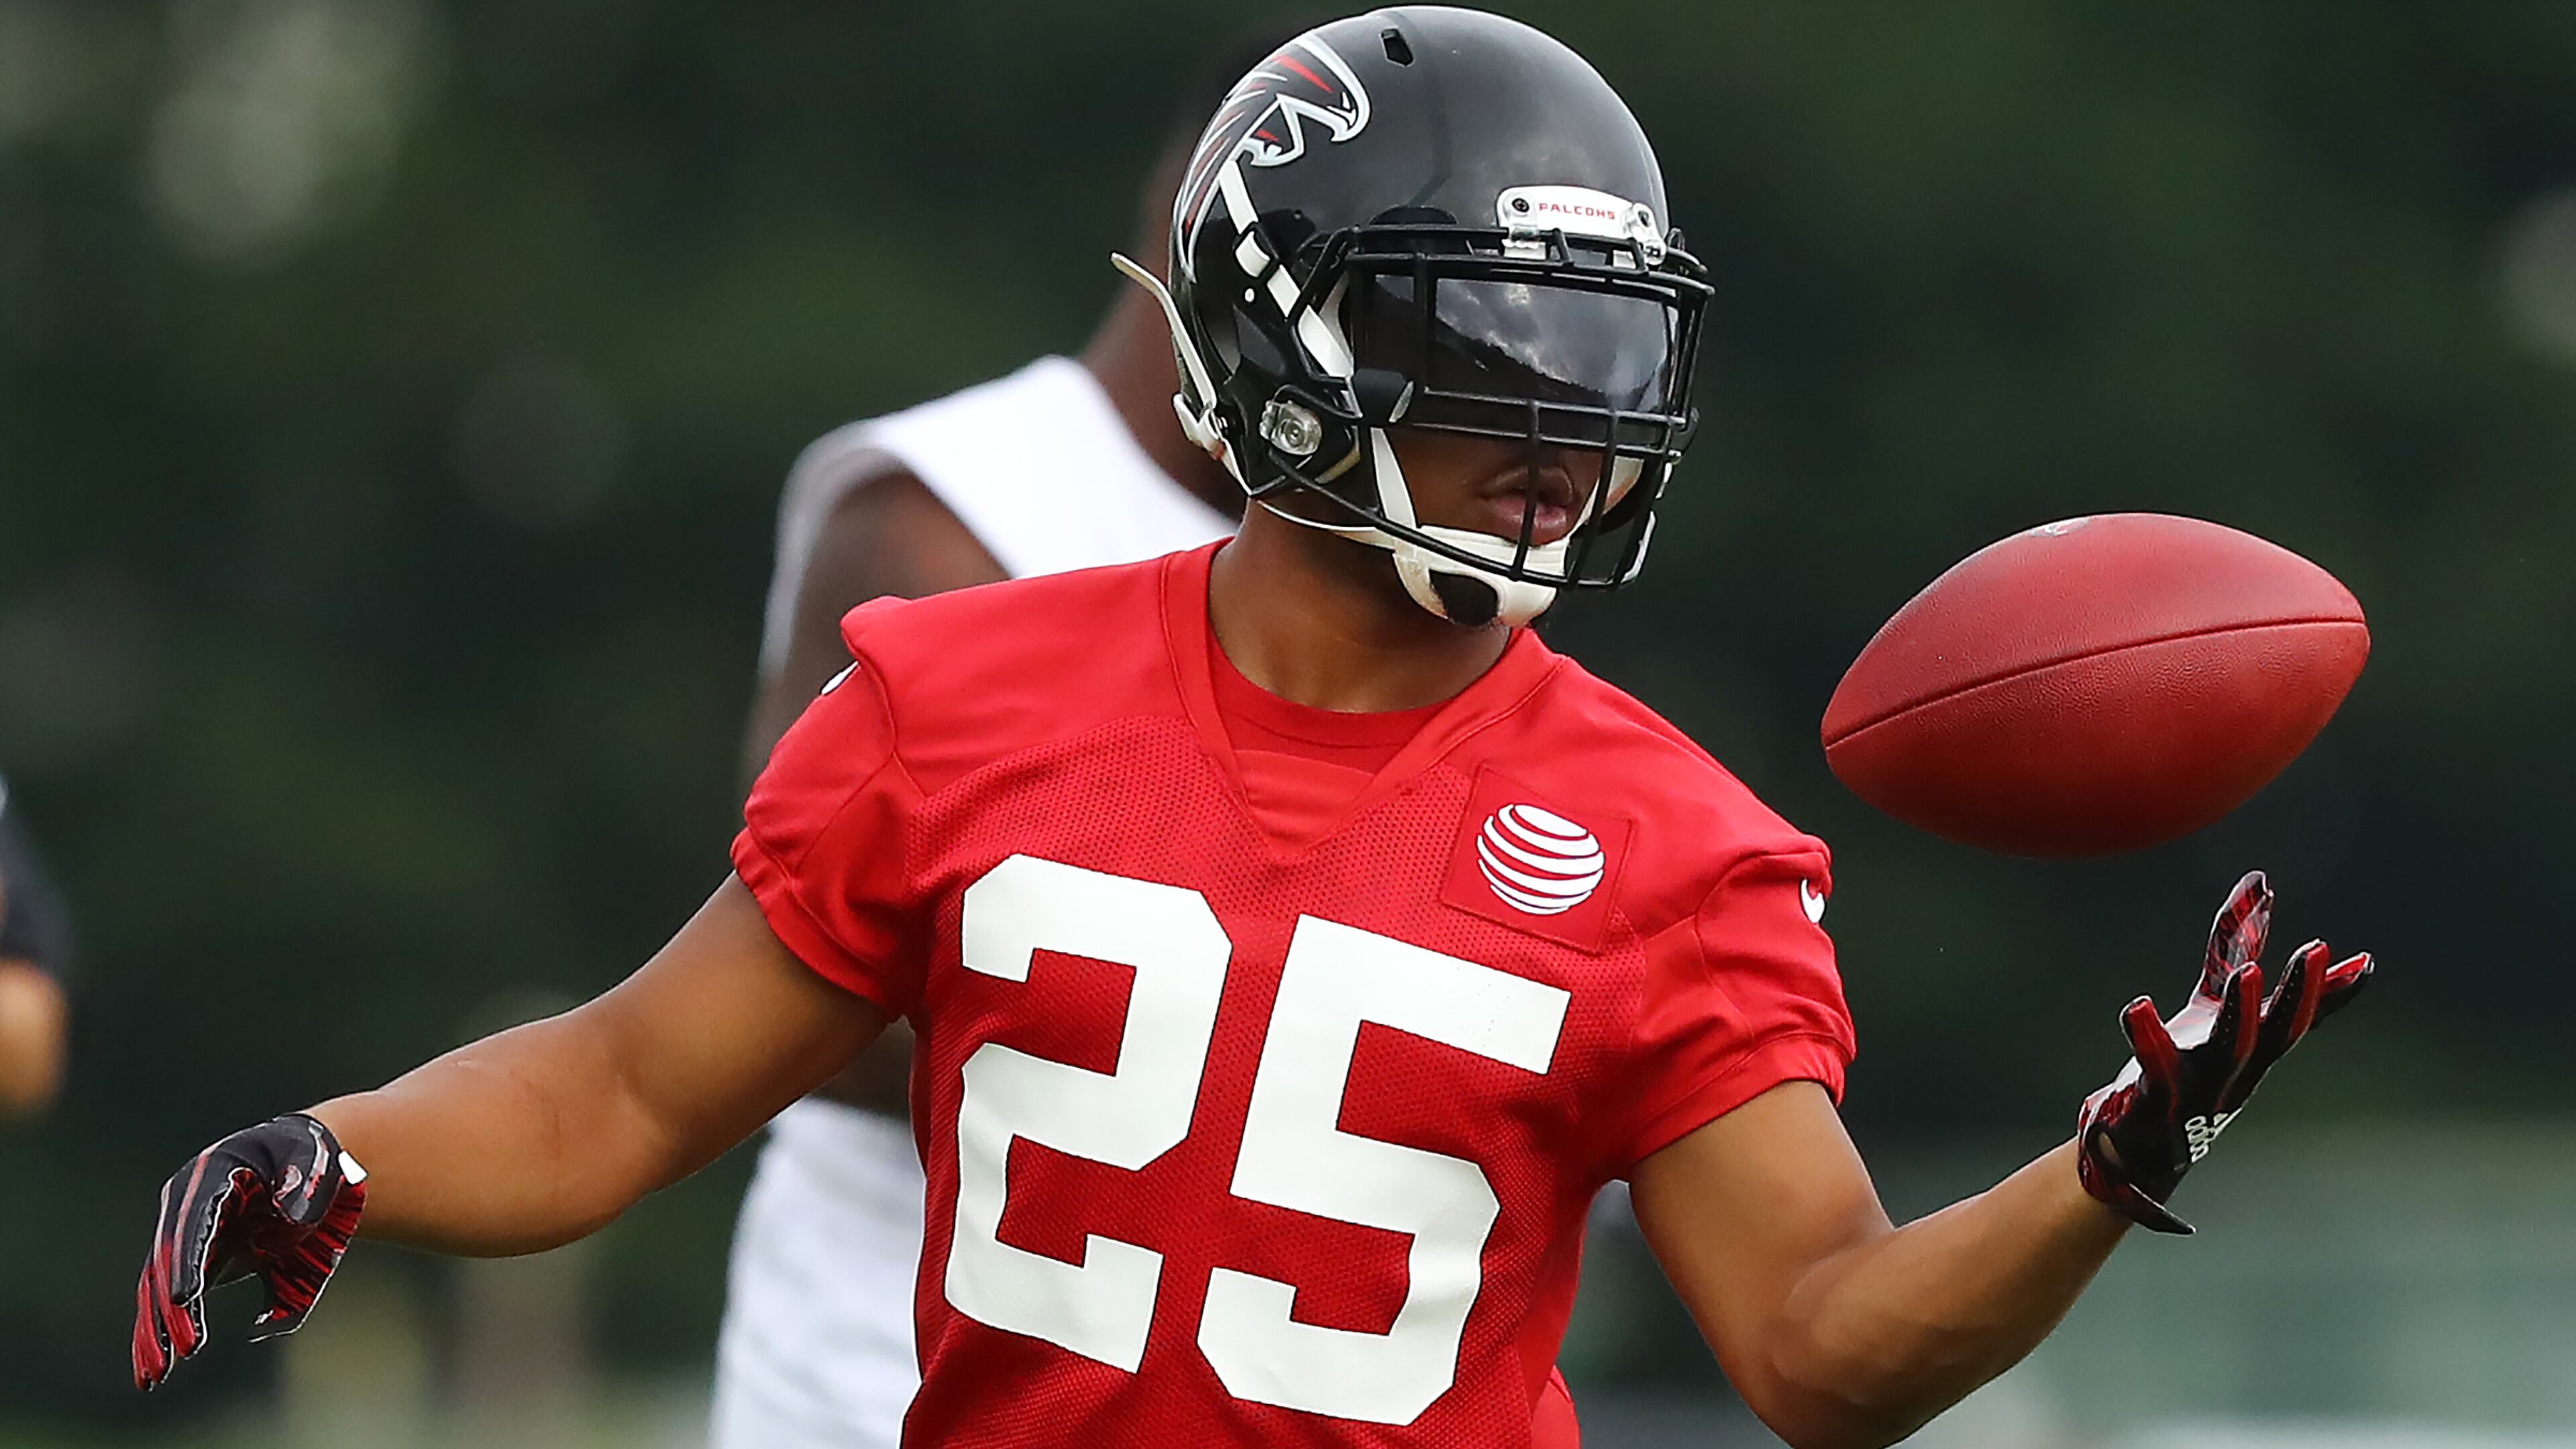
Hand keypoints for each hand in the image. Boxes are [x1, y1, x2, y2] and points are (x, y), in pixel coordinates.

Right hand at [133, 1113, 366, 1389]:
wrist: (306, 1166)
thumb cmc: (310, 1158)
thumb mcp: (315, 1158)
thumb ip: (304, 1182)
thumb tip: (291, 1219)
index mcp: (210, 1175)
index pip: (193, 1221)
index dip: (189, 1259)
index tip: (188, 1297)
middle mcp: (185, 1206)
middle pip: (169, 1261)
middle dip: (172, 1307)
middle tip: (185, 1349)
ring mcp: (186, 1235)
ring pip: (159, 1288)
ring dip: (155, 1332)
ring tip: (153, 1376)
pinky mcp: (195, 1262)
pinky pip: (172, 1301)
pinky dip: (161, 1334)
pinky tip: (156, 1370)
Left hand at [2076, 871, 2371, 1234]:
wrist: (2135, 1148)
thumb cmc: (2180, 1069)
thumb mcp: (2209, 1005)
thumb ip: (2233, 950)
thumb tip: (2261, 885)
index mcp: (2250, 1051)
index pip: (2295, 1018)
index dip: (2326, 991)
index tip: (2357, 959)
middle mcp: (2233, 1072)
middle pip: (2275, 1033)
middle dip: (2298, 994)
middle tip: (2316, 950)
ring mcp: (2198, 1089)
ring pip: (2229, 1052)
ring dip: (2242, 1012)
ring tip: (2249, 972)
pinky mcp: (2154, 1101)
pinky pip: (2154, 1068)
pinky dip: (2149, 1038)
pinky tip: (2139, 1006)